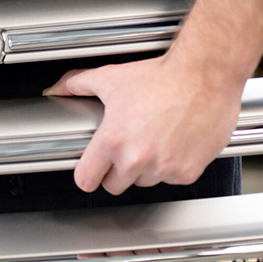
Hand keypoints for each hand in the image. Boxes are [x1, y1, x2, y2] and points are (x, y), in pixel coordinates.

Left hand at [44, 55, 242, 195]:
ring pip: (143, 182)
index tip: (90, 171)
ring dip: (145, 169)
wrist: (205, 76)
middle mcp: (137, 159)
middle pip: (114, 185)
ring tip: (151, 140)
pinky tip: (172, 143)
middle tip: (125, 148)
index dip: (86, 175)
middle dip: (116, 170)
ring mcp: (164, 168)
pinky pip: (171, 179)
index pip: (86, 180)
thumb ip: (77, 84)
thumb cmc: (162, 77)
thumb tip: (57, 88)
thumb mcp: (110, 78)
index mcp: (112, 141)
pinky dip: (171, 167)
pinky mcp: (187, 172)